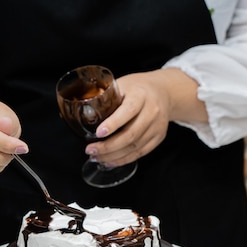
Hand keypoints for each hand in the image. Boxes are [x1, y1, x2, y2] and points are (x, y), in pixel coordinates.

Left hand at [84, 68, 206, 166]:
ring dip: (113, 156)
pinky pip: (141, 153)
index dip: (113, 124)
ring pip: (135, 147)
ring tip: (97, 158)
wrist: (164, 92)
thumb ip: (107, 98)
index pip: (128, 111)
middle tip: (91, 150)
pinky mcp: (158, 137)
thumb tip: (82, 113)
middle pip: (131, 134)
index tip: (98, 133)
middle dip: (108, 146)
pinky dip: (124, 159)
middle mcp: (152, 111)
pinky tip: (110, 161)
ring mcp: (157, 126)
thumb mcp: (123, 85)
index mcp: (141, 95)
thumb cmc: (138, 88)